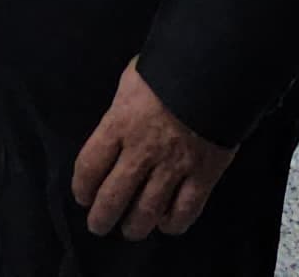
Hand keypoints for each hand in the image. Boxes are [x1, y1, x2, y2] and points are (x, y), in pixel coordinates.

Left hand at [70, 61, 234, 239]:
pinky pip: (186, 210)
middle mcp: (141, 151)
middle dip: (102, 217)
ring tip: (130, 230)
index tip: (82, 197)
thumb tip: (117, 123)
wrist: (216, 70)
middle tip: (99, 225)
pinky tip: (166, 224)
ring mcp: (173, 166)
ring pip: (147, 210)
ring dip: (135, 226)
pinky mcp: (203, 175)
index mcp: (119, 124)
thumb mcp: (132, 79)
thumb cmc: (169, 68)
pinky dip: (174, 223)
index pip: (89, 167)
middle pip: (113, 196)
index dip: (81, 187)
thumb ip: (122, 108)